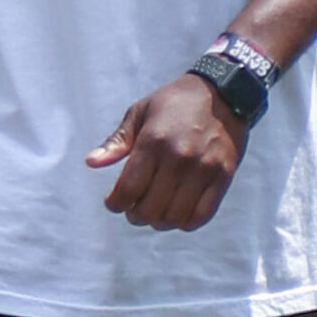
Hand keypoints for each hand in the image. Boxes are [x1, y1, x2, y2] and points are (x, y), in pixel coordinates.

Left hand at [87, 75, 245, 229]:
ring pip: (174, 217)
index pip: (128, 189)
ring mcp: (204, 168)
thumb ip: (116, 141)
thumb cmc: (174, 102)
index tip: (113, 203)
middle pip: (149, 208)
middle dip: (134, 215)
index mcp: (154, 141)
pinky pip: (202, 215)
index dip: (116, 204)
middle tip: (133, 210)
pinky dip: (185, 223)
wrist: (225, 93)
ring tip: (154, 213)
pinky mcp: (224, 176)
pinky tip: (177, 214)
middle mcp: (179, 157)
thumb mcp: (139, 112)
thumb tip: (91, 162)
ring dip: (158, 222)